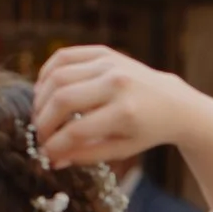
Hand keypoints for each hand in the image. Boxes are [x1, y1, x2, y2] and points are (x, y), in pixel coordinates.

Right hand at [32, 44, 188, 169]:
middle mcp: (117, 83)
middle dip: (44, 121)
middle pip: (62, 99)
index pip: (76, 130)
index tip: (45, 153)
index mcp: (125, 113)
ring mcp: (110, 64)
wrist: (172, 102)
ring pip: (58, 76)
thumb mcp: (121, 150)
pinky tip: (44, 91)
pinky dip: (47, 73)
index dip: (54, 144)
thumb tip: (52, 159)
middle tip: (40, 135)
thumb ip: (86, 155)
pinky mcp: (104, 52)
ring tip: (41, 116)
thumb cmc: (145, 131)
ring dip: (41, 98)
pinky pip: (63, 56)